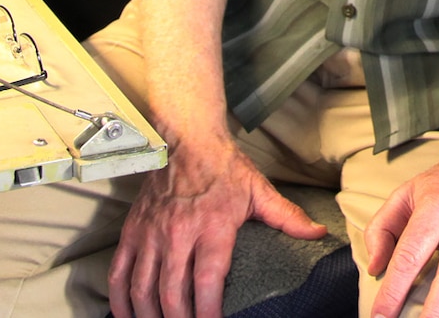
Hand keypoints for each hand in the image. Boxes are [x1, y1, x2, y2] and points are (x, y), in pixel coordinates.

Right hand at [109, 135, 326, 317]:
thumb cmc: (224, 167)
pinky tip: (128, 315)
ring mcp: (152, 233)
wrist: (185, 138)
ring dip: (150, 316)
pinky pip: (120, 273)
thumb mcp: (259, 191)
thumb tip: (318, 233)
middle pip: (173, 293)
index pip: (208, 280)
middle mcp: (178, 233)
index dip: (208, 312)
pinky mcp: (133, 231)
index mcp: (213, 226)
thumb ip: (287, 217)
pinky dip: (121, 299)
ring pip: (144, 288)